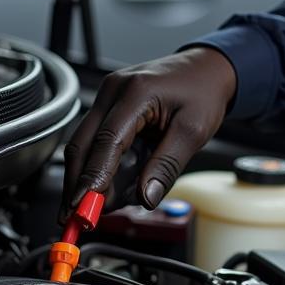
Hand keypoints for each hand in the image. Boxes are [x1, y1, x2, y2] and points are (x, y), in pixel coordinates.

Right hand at [59, 47, 235, 222]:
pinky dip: (98, 164)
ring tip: (94, 206)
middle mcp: (115, 89)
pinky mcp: (110, 104)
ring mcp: (109, 95)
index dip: (93, 177)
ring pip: (84, 143)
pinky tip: (106, 185)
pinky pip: (96, 138)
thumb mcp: (194, 130)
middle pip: (82, 143)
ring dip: (86, 176)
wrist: (207, 68)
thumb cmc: (203, 92)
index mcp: (137, 91)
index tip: (84, 206)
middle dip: (78, 183)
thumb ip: (167, 165)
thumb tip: (145, 197)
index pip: (106, 141)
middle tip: (79, 216)